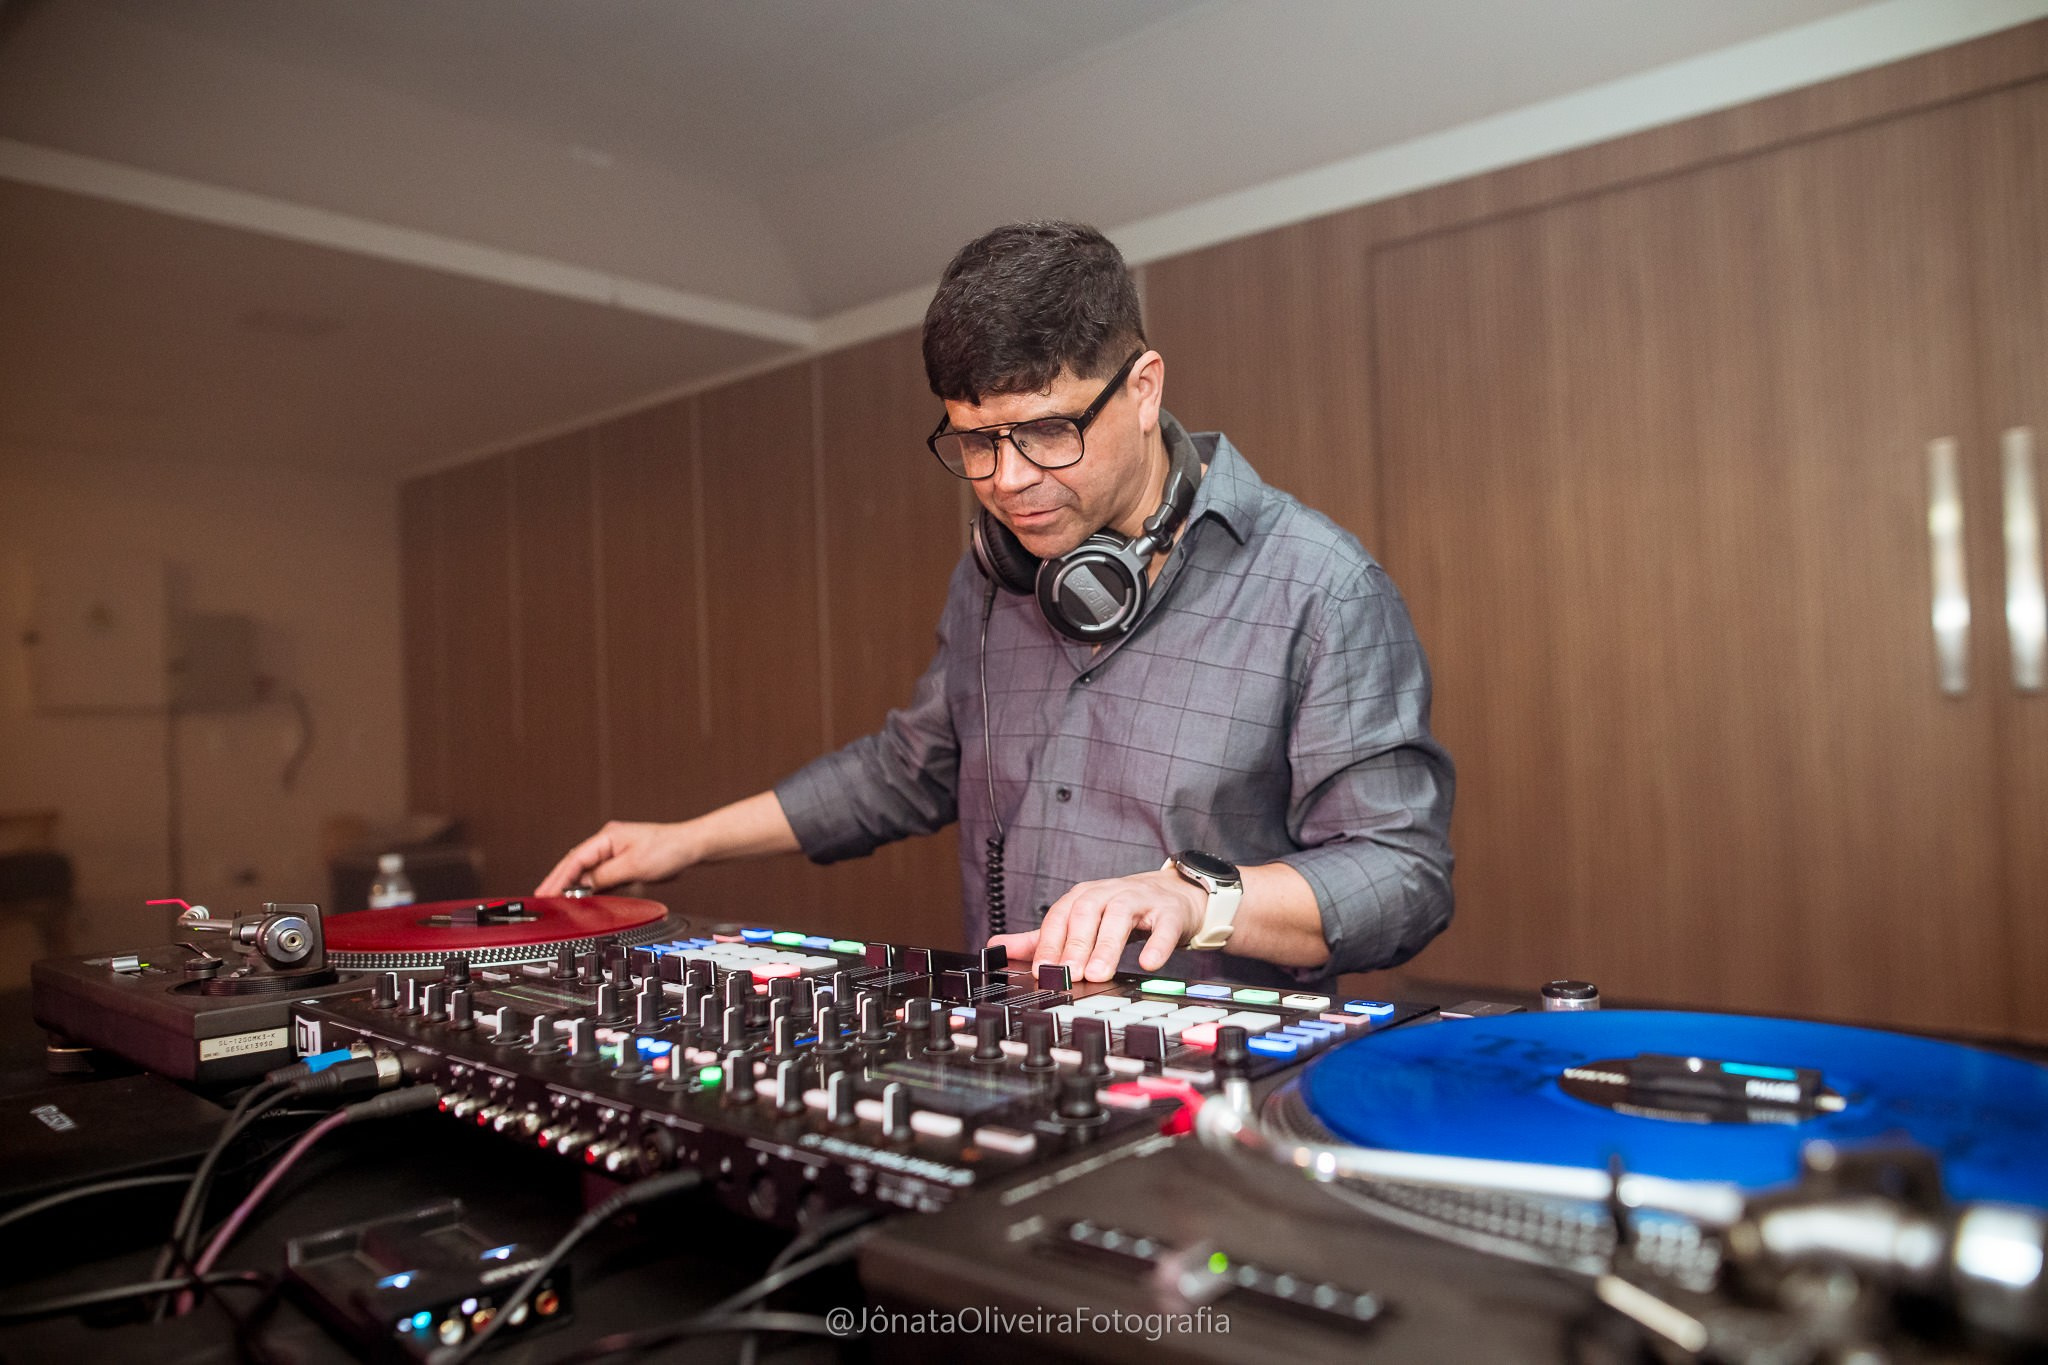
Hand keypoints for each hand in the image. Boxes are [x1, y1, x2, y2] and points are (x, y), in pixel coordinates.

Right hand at [535, 821, 692, 895]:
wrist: (692, 847)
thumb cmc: (668, 849)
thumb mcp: (633, 866)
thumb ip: (605, 876)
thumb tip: (582, 886)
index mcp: (607, 837)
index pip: (575, 859)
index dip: (558, 878)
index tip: (545, 893)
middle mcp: (608, 843)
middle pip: (577, 865)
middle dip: (560, 882)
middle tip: (543, 899)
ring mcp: (616, 853)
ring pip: (588, 872)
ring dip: (576, 886)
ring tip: (559, 902)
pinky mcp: (624, 863)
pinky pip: (603, 877)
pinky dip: (593, 888)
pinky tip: (585, 898)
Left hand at [988, 869, 1202, 982]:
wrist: (1173, 895)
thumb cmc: (1121, 911)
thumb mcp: (1081, 921)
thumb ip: (1041, 937)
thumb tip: (996, 947)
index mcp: (1084, 897)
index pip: (1060, 915)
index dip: (1050, 942)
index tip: (1042, 969)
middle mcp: (1110, 893)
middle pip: (1087, 911)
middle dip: (1076, 943)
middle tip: (1070, 975)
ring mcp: (1141, 900)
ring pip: (1120, 916)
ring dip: (1107, 945)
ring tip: (1098, 973)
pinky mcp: (1170, 912)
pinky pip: (1164, 926)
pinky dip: (1156, 945)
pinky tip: (1149, 964)